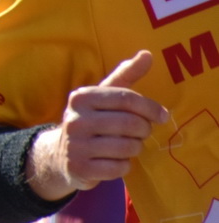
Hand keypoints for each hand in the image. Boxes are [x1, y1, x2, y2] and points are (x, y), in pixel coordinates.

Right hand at [32, 51, 167, 197]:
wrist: (59, 154)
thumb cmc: (91, 120)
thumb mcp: (103, 96)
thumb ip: (125, 75)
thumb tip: (148, 54)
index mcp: (81, 98)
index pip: (125, 98)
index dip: (150, 107)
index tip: (163, 116)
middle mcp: (75, 120)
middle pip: (130, 124)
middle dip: (144, 130)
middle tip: (142, 132)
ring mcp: (75, 146)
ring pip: (127, 148)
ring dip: (135, 148)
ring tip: (128, 145)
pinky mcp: (79, 168)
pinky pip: (118, 167)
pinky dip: (123, 166)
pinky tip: (115, 160)